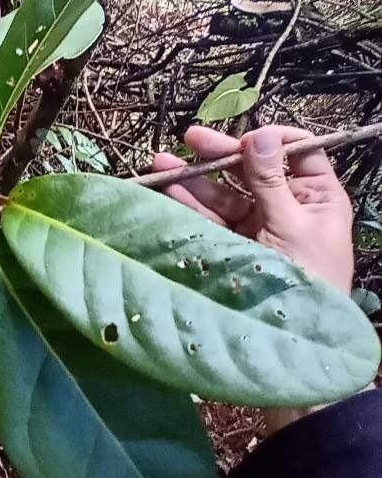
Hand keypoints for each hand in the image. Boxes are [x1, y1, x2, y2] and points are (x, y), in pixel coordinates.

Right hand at [152, 124, 353, 293]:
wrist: (293, 342)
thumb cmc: (309, 281)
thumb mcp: (292, 226)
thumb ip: (271, 181)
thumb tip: (262, 135)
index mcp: (317, 197)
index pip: (298, 152)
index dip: (270, 141)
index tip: (245, 140)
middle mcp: (287, 207)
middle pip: (252, 169)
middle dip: (220, 154)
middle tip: (189, 138)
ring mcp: (258, 226)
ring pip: (224, 193)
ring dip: (194, 178)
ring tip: (161, 163)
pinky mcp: (234, 245)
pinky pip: (209, 218)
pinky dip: (187, 204)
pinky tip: (166, 191)